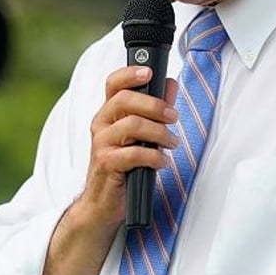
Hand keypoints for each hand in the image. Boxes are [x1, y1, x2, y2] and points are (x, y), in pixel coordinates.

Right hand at [79, 66, 179, 226]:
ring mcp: (101, 144)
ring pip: (131, 125)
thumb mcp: (141, 134)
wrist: (103, 203)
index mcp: (109, 112)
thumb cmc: (124, 165)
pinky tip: (162, 162)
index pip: (113, 84)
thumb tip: (170, 83)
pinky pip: (133, 154)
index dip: (130, 74)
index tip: (150, 72)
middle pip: (124, 100)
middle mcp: (102, 124)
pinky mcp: (106, 164)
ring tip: (173, 143)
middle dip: (154, 105)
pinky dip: (154, 157)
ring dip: (159, 133)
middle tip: (173, 117)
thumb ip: (155, 108)